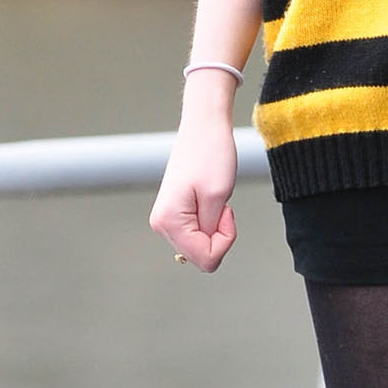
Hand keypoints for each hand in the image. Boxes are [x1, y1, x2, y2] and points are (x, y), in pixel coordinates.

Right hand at [149, 101, 238, 271]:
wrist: (205, 127)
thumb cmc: (212, 155)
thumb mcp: (218, 198)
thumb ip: (210, 232)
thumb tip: (204, 256)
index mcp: (168, 222)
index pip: (206, 259)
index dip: (225, 239)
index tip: (227, 212)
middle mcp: (160, 224)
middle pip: (201, 256)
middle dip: (219, 235)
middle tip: (222, 205)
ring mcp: (165, 220)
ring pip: (200, 246)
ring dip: (215, 227)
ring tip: (215, 199)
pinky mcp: (174, 214)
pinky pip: (198, 234)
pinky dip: (210, 222)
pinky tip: (209, 200)